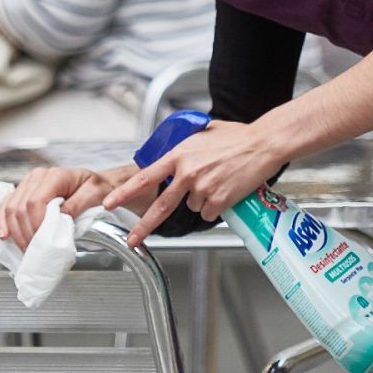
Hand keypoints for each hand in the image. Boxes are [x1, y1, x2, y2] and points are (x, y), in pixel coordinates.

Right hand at [0, 167, 116, 249]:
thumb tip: (59, 217)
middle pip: (21, 207)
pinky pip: (6, 205)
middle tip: (35, 251)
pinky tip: (5, 235)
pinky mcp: (23, 191)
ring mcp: (28, 183)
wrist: (94, 183)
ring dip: (15, 231)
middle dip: (26, 232)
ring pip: (11, 208)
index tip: (43, 242)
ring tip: (25, 248)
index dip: (36, 224)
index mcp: (55, 175)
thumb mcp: (94, 194)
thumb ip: (77, 205)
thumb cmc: (96, 188)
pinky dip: (4, 221)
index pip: (36, 201)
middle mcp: (37, 176)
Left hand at [102, 119, 286, 246]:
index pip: (145, 177)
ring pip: (192, 206)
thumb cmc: (236, 137)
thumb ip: (184, 148)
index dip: (124, 192)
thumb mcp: (202, 134)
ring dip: (201, 200)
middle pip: (160, 205)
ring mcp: (203, 188)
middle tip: (131, 238)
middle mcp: (187, 173)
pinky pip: (209, 213)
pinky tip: (226, 190)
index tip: (110, 202)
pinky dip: (216, 206)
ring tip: (217, 181)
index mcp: (179, 155)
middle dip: (143, 226)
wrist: (262, 144)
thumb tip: (174, 156)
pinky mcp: (219, 200)